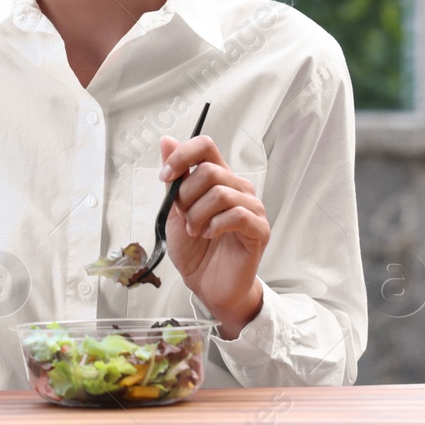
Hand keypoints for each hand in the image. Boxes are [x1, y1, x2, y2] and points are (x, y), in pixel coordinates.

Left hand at [157, 134, 267, 339]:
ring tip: (195, 231)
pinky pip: (237, 215)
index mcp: (218, 179)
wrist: (206, 283)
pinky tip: (209, 235)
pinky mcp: (259, 229)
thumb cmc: (194, 248)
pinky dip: (215, 225)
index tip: (165, 177)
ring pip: (220, 193)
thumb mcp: (175, 210)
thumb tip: (167, 140)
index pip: (205, 146)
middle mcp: (237, 188)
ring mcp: (252, 208)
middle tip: (185, 218)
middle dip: (186, 197)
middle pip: (209, 171)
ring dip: (198, 215)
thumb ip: (174, 178)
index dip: (182, 156)